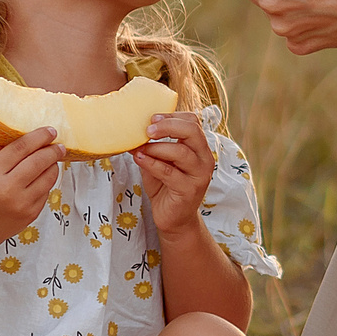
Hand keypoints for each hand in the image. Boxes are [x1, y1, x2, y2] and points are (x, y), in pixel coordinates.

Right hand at [0, 127, 63, 244]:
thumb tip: (14, 127)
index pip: (21, 147)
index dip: (39, 136)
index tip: (50, 131)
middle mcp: (7, 188)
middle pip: (39, 161)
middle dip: (53, 150)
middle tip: (59, 145)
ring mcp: (21, 203)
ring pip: (48, 177)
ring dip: (53, 165)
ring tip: (52, 160)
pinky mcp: (31, 214)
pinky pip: (46, 192)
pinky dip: (46, 182)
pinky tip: (41, 178)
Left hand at [133, 111, 213, 232]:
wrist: (174, 219)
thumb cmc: (166, 187)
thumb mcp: (161, 162)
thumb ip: (153, 146)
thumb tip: (132, 130)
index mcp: (199, 148)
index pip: (193, 121)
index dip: (172, 115)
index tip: (151, 118)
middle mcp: (204, 159)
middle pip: (192, 131)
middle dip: (167, 126)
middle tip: (147, 129)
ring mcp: (199, 175)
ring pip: (181, 152)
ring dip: (156, 147)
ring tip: (139, 147)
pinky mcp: (189, 190)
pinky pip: (169, 172)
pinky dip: (152, 163)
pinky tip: (139, 159)